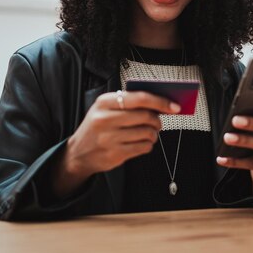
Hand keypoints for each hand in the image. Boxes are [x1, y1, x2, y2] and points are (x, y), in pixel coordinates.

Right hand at [52, 91, 179, 197]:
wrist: (78, 153)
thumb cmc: (97, 127)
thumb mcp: (105, 109)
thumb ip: (128, 103)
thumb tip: (159, 103)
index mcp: (104, 102)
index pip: (139, 98)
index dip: (160, 101)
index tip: (174, 106)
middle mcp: (105, 119)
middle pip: (145, 116)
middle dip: (157, 119)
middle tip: (158, 122)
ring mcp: (109, 138)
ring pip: (146, 132)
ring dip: (153, 133)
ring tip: (149, 133)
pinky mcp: (115, 154)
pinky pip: (143, 147)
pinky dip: (148, 145)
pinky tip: (143, 142)